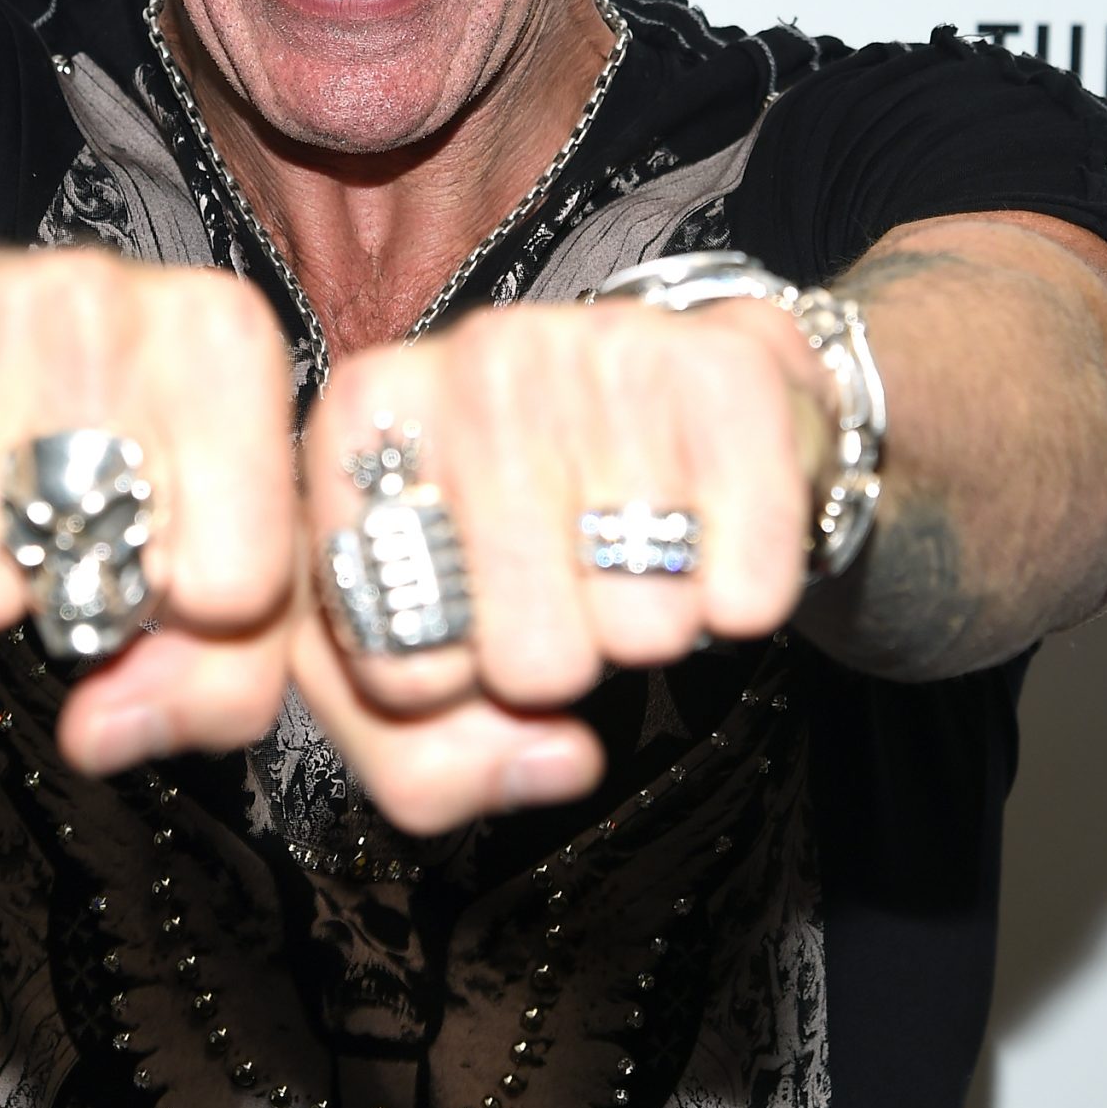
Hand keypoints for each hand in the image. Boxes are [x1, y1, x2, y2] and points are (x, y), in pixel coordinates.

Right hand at [0, 242, 299, 770]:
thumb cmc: (81, 427)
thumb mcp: (193, 533)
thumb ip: (221, 671)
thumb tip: (105, 734)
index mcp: (226, 335)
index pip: (238, 583)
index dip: (186, 607)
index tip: (153, 545)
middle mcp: (108, 297)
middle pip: (93, 591)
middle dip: (69, 593)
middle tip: (49, 515)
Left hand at [289, 300, 827, 832]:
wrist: (684, 407)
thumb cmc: (526, 531)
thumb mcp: (429, 648)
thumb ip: (422, 759)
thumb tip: (556, 760)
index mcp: (361, 421)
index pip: (398, 670)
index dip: (453, 688)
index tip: (473, 626)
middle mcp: (470, 360)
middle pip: (528, 664)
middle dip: (560, 662)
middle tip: (569, 591)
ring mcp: (596, 347)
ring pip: (641, 627)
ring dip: (652, 624)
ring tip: (634, 550)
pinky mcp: (722, 370)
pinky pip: (744, 588)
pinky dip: (742, 600)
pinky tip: (711, 541)